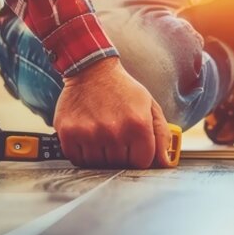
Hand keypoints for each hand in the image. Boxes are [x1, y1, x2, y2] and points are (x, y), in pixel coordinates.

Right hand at [54, 57, 173, 168]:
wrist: (91, 70)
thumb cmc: (122, 89)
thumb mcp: (150, 106)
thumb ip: (161, 135)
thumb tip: (165, 163)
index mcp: (138, 125)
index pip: (142, 163)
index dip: (138, 157)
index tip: (134, 148)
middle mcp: (114, 131)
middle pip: (119, 165)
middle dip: (120, 154)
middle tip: (116, 136)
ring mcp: (89, 133)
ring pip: (98, 164)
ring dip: (101, 155)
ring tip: (101, 134)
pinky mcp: (69, 133)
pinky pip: (78, 159)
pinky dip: (82, 154)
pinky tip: (87, 137)